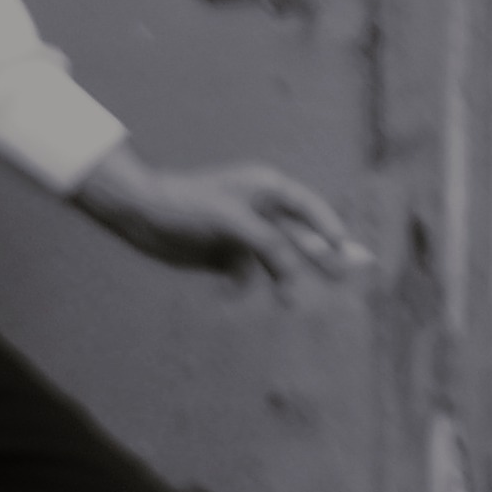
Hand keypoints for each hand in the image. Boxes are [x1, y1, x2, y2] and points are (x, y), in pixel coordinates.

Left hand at [69, 150, 368, 289]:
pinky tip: (226, 294)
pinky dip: (242, 287)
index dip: (330, 228)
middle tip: (350, 274)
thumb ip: (269, 245)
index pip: (309, 208)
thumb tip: (294, 273)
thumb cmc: (188, 206)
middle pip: (300, 236)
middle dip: (321, 256)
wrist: (141, 216)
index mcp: (266, 189)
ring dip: (280, 280)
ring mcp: (244, 234)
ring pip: (275, 261)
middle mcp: (259, 210)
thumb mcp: (234, 223)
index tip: (345, 250)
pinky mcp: (227, 255)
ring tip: (289, 303)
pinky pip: (247, 275)